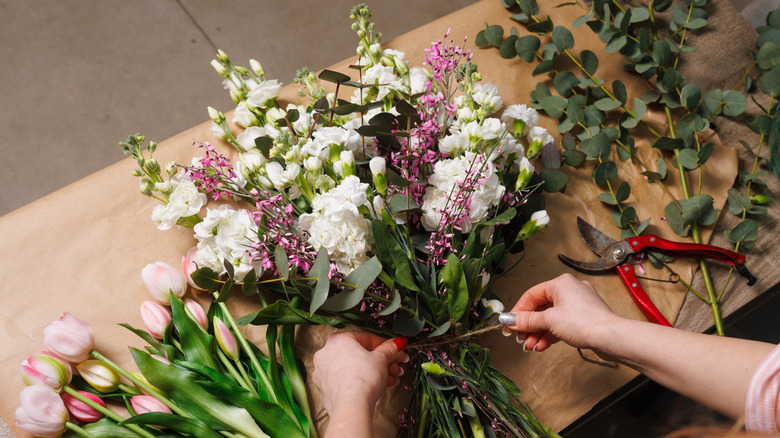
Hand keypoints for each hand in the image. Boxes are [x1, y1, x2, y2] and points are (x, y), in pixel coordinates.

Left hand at [312, 331, 408, 416]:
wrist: (352, 406)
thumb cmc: (363, 379)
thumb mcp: (382, 359)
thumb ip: (389, 349)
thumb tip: (396, 344)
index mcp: (338, 339)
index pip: (367, 338)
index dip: (385, 345)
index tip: (394, 351)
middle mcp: (326, 352)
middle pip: (360, 353)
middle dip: (381, 361)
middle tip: (394, 366)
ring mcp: (323, 371)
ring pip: (353, 367)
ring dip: (374, 372)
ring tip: (389, 379)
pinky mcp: (325, 388)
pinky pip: (346, 379)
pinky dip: (360, 381)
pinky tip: (376, 387)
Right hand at [500, 273, 619, 352]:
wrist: (611, 338)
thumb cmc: (585, 323)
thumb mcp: (549, 321)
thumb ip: (527, 320)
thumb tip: (508, 319)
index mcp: (561, 283)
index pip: (532, 295)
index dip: (519, 311)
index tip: (509, 324)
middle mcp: (570, 290)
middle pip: (541, 308)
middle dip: (529, 326)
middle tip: (519, 338)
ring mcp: (578, 305)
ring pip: (551, 318)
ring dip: (538, 333)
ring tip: (530, 347)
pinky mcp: (583, 318)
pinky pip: (561, 324)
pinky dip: (550, 334)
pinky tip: (542, 346)